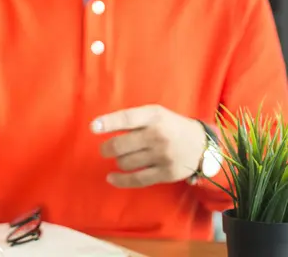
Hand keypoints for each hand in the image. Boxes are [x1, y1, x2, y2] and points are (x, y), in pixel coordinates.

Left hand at [92, 105, 206, 187]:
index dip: (108, 123)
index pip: (127, 118)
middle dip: (107, 148)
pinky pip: (137, 179)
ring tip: (122, 157)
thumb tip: (100, 126)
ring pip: (126, 162)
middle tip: (105, 149)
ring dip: (118, 161)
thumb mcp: (155, 114)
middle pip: (121, 145)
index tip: (93, 128)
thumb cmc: (170, 126)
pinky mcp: (166, 173)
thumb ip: (133, 119)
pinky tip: (111, 178)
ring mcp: (163, 156)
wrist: (202, 145)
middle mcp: (158, 135)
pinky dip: (120, 180)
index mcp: (154, 116)